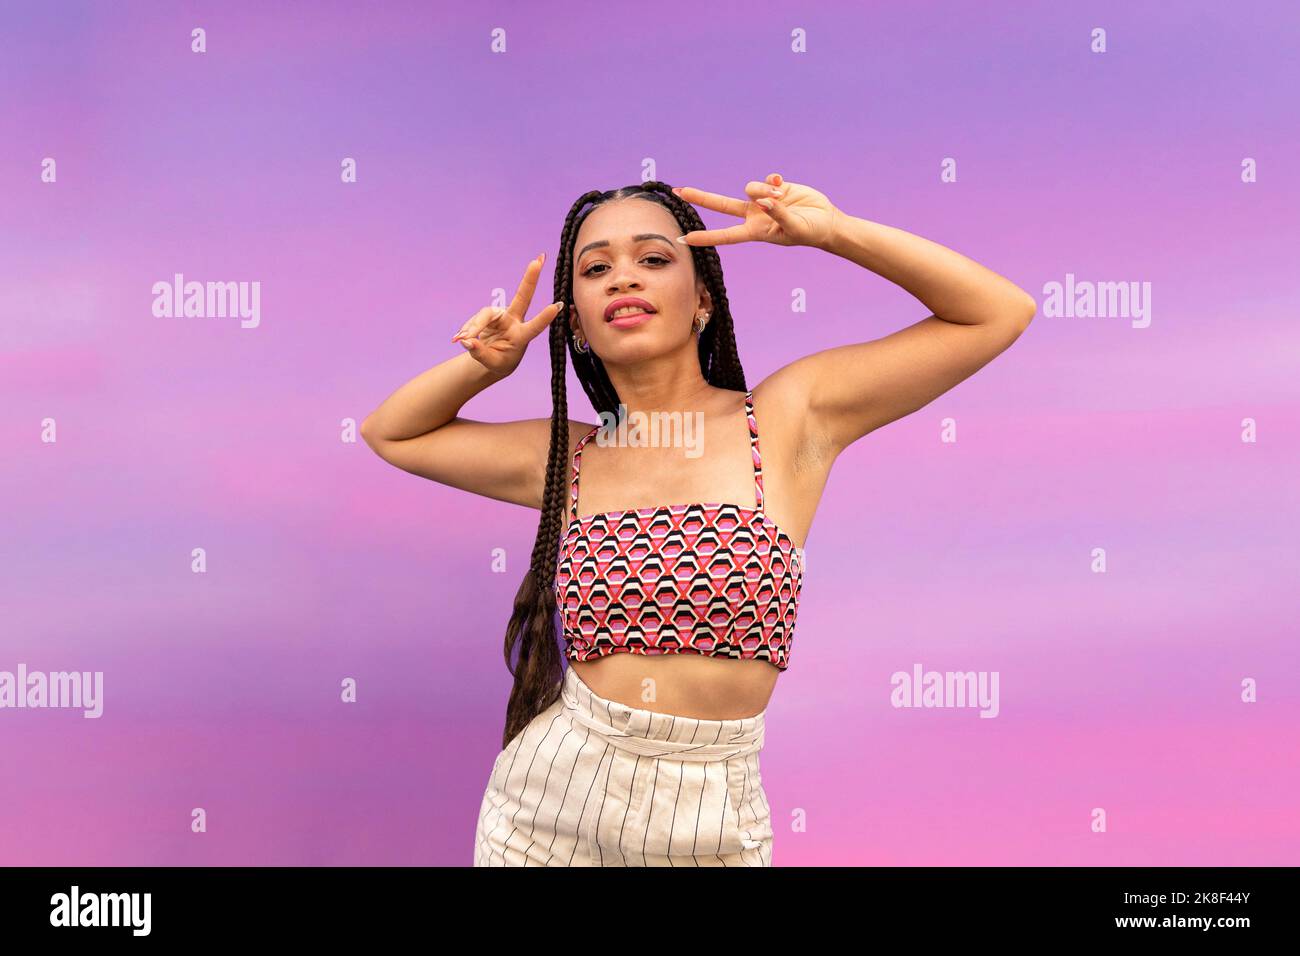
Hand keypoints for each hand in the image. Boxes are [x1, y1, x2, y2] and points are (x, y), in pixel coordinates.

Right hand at [451, 253, 563, 377]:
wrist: (491, 359)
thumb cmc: (499, 362)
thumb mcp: (491, 363)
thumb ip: (480, 353)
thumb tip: (467, 340)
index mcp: (521, 337)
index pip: (534, 327)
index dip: (544, 318)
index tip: (557, 306)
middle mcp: (514, 321)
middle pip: (522, 297)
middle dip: (530, 279)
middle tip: (539, 260)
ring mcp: (502, 315)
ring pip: (486, 314)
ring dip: (473, 327)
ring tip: (461, 340)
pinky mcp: (490, 314)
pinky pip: (475, 319)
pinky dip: (467, 329)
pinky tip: (459, 339)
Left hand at [671, 173, 841, 249]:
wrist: (825, 221)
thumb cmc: (809, 232)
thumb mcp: (793, 228)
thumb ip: (777, 213)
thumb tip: (764, 200)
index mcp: (755, 231)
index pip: (725, 235)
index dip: (705, 237)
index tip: (685, 239)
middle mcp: (754, 215)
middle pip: (721, 205)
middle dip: (701, 198)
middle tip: (679, 191)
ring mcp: (762, 200)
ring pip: (750, 188)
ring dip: (762, 190)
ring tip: (780, 197)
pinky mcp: (774, 186)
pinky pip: (766, 179)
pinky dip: (772, 181)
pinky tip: (781, 185)